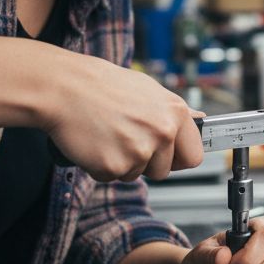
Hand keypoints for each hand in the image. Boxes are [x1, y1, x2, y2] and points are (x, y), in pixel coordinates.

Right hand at [44, 53, 203, 181]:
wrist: (64, 87)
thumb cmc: (102, 86)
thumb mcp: (148, 89)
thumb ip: (173, 112)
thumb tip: (198, 121)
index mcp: (175, 113)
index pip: (194, 156)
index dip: (178, 158)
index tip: (167, 155)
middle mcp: (162, 133)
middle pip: (163, 171)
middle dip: (146, 162)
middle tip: (125, 137)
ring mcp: (139, 151)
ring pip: (136, 175)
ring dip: (122, 162)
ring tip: (108, 134)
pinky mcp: (114, 166)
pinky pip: (111, 177)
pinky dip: (100, 165)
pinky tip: (95, 141)